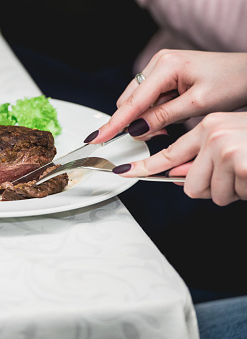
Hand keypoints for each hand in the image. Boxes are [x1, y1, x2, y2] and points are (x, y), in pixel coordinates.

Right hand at [87, 50, 246, 143]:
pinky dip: (156, 112)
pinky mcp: (164, 75)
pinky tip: (173, 115)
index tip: (96, 138)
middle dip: (137, 122)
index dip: (114, 124)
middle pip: (131, 101)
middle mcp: (159, 64)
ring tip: (174, 123)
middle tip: (160, 134)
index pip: (132, 102)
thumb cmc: (232, 82)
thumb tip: (135, 129)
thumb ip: (163, 117)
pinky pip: (149, 98)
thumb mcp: (198, 105)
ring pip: (139, 102)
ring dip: (149, 118)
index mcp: (166, 66)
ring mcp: (160, 68)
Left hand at [114, 112, 246, 205]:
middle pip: (188, 184)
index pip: (169, 153)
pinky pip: (228, 195)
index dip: (143, 167)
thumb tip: (174, 176)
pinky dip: (244, 192)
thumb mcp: (233, 148)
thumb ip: (202, 161)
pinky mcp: (238, 162)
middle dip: (210, 190)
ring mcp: (224, 145)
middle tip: (235, 178)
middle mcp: (213, 131)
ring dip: (230, 192)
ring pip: (208, 193)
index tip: (122, 173)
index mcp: (209, 125)